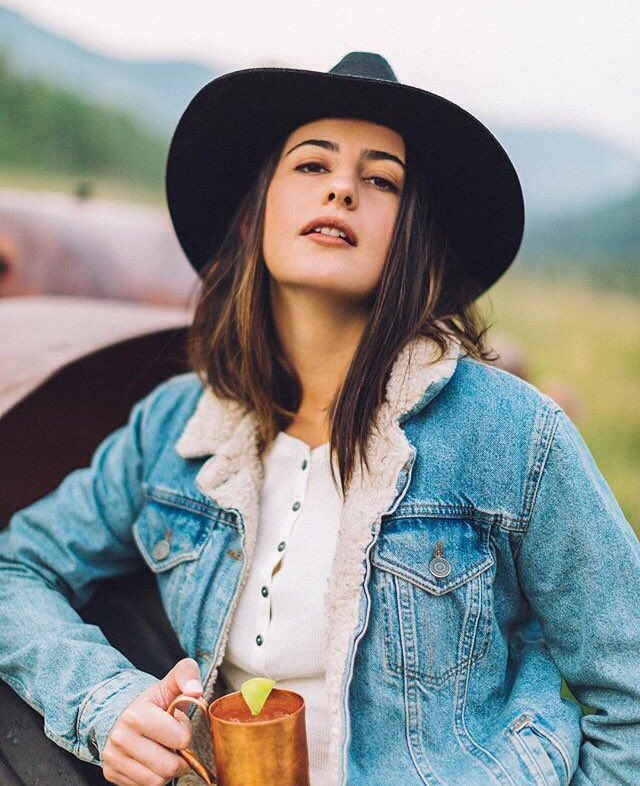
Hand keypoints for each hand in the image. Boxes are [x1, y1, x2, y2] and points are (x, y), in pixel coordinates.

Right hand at [102, 658, 202, 785]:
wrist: (121, 713)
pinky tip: (152, 760)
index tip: (177, 723)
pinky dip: (154, 777)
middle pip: (169, 767)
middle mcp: (121, 738)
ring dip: (167, 769)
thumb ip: (187, 675)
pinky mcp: (112, 773)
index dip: (185, 732)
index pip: (180, 739)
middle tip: (175, 743)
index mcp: (136, 715)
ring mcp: (114, 758)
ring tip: (164, 751)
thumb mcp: (171, 682)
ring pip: (157, 782)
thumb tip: (195, 690)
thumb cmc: (152, 701)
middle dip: (180, 757)